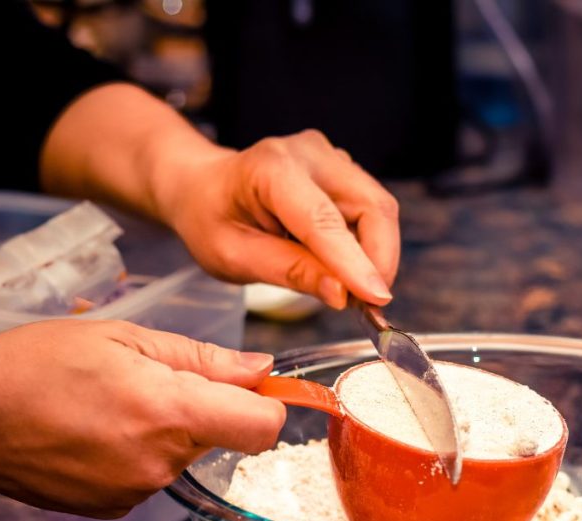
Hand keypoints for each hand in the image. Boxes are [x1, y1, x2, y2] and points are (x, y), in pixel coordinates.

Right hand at [0, 320, 283, 517]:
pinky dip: (142, 451)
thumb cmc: (34, 366)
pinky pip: (155, 473)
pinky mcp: (115, 509)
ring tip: (115, 402)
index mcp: (169, 412)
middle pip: (225, 436)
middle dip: (208, 407)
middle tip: (155, 378)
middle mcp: (161, 462)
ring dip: (170, 428)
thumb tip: (262, 368)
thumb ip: (202, 357)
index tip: (255, 386)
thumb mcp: (123, 338)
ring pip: (188, 453)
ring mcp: (137, 491)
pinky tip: (100, 430)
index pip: (263, 427)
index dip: (270, 403)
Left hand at [42, 86, 399, 308]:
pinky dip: (368, 247)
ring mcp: (332, 159)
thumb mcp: (233, 256)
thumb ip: (289, 272)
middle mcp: (310, 154)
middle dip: (379, 260)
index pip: (324, 219)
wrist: (202, 186)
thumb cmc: (209, 217)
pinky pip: (371, 212)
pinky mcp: (344, 172)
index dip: (354, 262)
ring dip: (376, 256)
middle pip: (372, 206)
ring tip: (351, 291)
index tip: (375, 298)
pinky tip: (345, 268)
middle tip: (367, 305)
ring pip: (379, 210)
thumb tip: (343, 294)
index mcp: (271, 168)